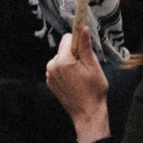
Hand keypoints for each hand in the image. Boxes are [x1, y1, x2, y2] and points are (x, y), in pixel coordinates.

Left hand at [45, 28, 110, 142]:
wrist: (87, 114)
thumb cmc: (93, 91)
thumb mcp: (93, 65)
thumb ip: (85, 45)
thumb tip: (82, 28)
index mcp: (63, 61)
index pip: (68, 38)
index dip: (79, 41)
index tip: (86, 48)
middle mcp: (52, 67)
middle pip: (64, 48)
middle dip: (75, 53)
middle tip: (86, 67)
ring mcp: (49, 76)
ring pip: (61, 58)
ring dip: (70, 63)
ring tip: (81, 76)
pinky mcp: (50, 83)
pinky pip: (58, 69)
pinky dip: (66, 71)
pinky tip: (75, 82)